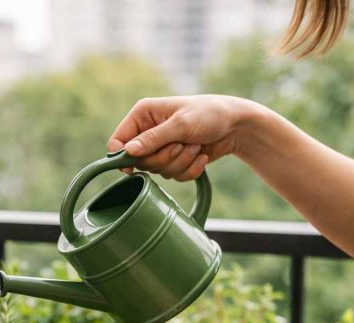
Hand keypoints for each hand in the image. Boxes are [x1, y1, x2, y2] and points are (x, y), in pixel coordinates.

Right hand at [107, 95, 259, 179]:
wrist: (236, 126)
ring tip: (194, 147)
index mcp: (143, 115)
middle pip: (139, 162)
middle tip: (181, 145)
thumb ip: (153, 139)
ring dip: (180, 163)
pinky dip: (189, 169)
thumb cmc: (209, 114)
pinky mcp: (174, 161)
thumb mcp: (180, 125)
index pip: (117, 141)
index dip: (122, 156)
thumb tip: (127, 152)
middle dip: (164, 158)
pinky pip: (173, 177)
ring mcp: (161, 147)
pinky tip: (200, 155)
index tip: (133, 167)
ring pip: (158, 171)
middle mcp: (148, 131)